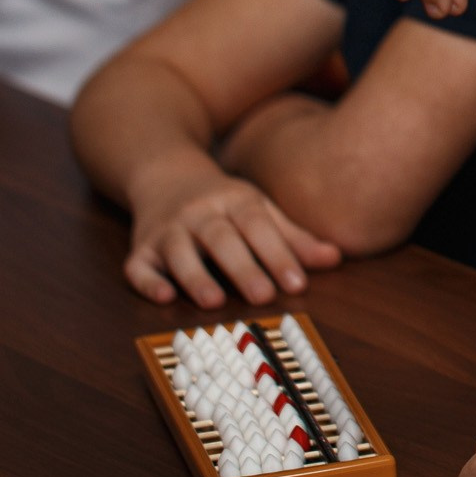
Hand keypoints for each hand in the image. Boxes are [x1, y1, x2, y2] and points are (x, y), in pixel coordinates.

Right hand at [124, 157, 343, 307]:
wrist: (164, 175)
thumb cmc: (225, 202)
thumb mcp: (260, 209)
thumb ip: (294, 237)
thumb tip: (335, 258)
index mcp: (235, 200)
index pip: (259, 226)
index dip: (279, 255)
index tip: (298, 284)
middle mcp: (199, 212)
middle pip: (221, 238)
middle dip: (242, 268)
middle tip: (263, 297)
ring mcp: (167, 229)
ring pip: (177, 251)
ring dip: (195, 276)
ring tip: (214, 301)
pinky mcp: (140, 247)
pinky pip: (138, 264)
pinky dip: (147, 281)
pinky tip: (164, 295)